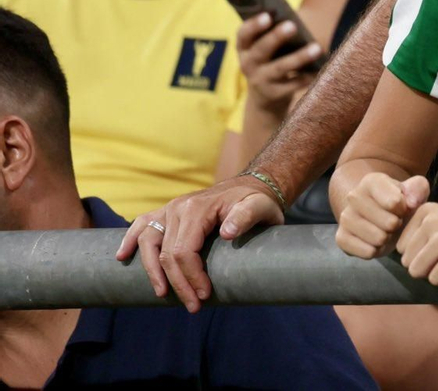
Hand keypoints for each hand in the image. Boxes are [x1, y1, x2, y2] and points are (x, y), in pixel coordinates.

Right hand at [114, 175, 284, 312]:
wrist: (251, 186)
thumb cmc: (257, 201)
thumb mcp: (260, 207)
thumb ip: (246, 217)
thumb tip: (226, 233)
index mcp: (197, 208)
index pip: (184, 251)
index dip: (191, 276)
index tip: (204, 295)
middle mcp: (178, 208)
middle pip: (167, 253)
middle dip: (178, 283)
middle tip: (193, 306)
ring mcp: (169, 209)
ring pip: (149, 244)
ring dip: (153, 273)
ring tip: (162, 294)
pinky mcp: (167, 212)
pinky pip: (142, 225)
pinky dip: (130, 240)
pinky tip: (122, 257)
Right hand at [237, 12, 320, 114]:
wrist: (264, 99)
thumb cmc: (271, 61)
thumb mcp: (266, 49)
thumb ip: (275, 35)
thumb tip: (297, 21)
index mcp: (245, 48)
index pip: (243, 34)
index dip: (254, 25)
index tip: (268, 16)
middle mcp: (248, 64)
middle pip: (261, 50)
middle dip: (276, 37)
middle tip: (292, 25)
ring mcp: (260, 81)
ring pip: (279, 68)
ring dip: (299, 58)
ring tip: (316, 48)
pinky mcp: (274, 94)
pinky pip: (293, 84)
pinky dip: (307, 76)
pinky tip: (320, 68)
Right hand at [337, 173, 429, 259]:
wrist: (381, 215)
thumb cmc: (400, 202)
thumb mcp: (414, 190)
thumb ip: (418, 189)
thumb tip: (410, 204)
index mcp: (372, 181)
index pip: (395, 202)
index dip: (404, 210)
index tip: (402, 208)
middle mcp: (354, 196)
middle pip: (388, 223)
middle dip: (396, 225)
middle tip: (394, 222)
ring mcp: (345, 217)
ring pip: (378, 238)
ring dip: (387, 239)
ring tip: (386, 231)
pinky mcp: (341, 238)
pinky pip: (367, 252)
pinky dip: (376, 251)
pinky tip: (376, 242)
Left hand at [395, 202, 437, 285]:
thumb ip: (420, 234)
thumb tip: (397, 257)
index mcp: (424, 211)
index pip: (400, 248)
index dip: (420, 254)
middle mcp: (430, 219)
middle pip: (407, 262)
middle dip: (427, 266)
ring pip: (417, 272)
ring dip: (437, 272)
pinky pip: (436, 280)